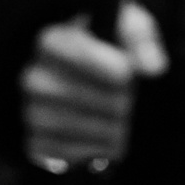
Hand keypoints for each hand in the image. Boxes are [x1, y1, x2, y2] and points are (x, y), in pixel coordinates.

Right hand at [22, 0, 167, 172]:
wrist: (91, 80)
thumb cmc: (112, 48)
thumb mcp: (129, 31)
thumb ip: (142, 41)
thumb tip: (153, 68)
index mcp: (53, 40)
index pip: (78, 56)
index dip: (108, 69)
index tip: (129, 76)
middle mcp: (34, 76)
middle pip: (76, 96)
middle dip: (113, 103)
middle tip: (131, 105)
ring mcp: (31, 111)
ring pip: (70, 127)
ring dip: (107, 130)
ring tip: (125, 126)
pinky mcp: (36, 143)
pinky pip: (62, 153)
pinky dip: (91, 151)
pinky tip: (108, 142)